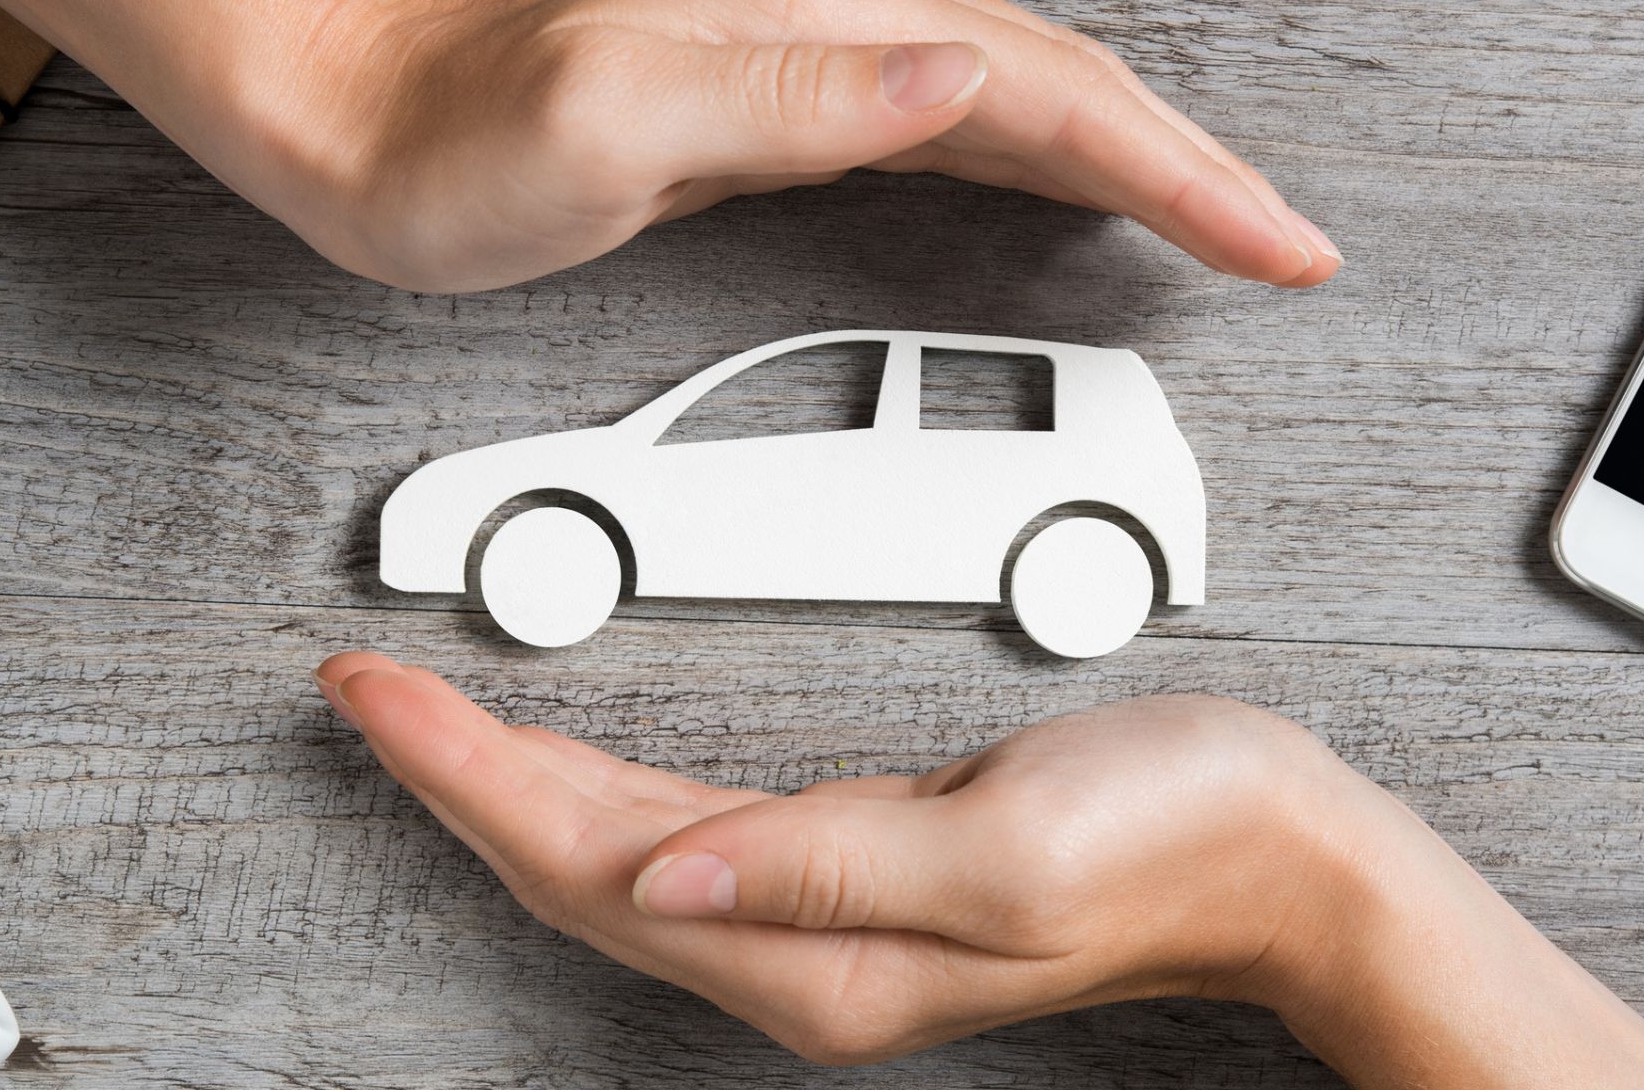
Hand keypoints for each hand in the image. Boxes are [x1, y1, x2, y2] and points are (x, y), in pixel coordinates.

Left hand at [0, 0, 1339, 293]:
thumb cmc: (460, 148)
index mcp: (820, 17)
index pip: (1048, 94)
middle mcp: (833, 15)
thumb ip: (796, 101)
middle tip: (1287, 243)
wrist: (360, 128)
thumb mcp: (616, 124)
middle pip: (1063, 87)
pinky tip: (1068, 194)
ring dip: (1132, 163)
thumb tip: (962, 87)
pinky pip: (958, 130)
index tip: (1271, 237)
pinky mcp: (787, 100)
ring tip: (1220, 221)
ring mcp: (814, 53)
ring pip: (1023, 105)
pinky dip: (1041, 166)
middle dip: (1190, 165)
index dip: (1175, 170)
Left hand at [316, 652, 1643, 1086]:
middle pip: (571, 863)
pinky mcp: (845, 871)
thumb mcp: (1008, 847)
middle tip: (364, 688)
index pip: (585, 862)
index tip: (380, 695)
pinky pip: (672, 830)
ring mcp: (817, 920)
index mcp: (817, 955)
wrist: (1280, 855)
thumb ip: (827, 868)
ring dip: (506, 780)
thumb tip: (665, 872)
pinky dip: (590, 783)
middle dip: (456, 776)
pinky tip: (558, 757)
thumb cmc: (1175, 836)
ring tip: (423, 713)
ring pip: (609, 848)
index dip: (467, 778)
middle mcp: (797, 954)